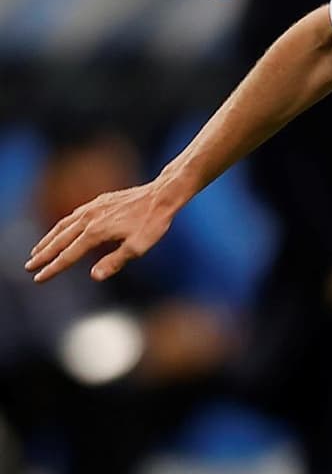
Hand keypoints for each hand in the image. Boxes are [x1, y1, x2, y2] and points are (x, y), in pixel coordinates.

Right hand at [26, 182, 177, 283]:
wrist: (161, 195)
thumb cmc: (152, 223)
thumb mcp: (138, 247)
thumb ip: (114, 262)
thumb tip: (94, 276)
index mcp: (96, 232)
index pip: (69, 255)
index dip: (53, 268)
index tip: (39, 278)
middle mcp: (89, 219)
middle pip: (60, 240)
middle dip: (43, 254)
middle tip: (29, 266)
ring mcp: (92, 208)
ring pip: (63, 225)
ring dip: (48, 239)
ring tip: (37, 250)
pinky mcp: (98, 202)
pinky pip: (73, 215)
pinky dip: (61, 225)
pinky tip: (60, 229)